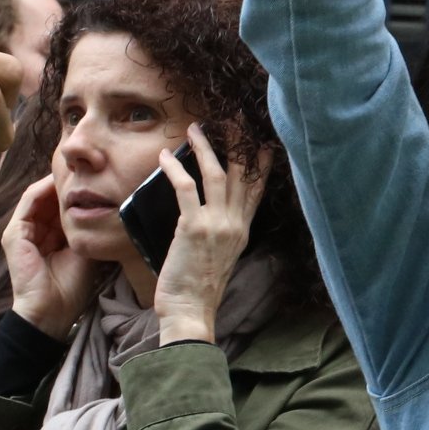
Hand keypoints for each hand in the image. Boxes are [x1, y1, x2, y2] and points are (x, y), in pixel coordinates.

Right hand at [0, 174, 97, 338]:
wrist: (51, 312)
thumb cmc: (71, 288)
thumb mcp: (85, 251)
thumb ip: (88, 229)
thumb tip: (106, 209)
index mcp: (50, 237)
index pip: (60, 207)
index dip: (75, 192)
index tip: (95, 178)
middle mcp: (34, 231)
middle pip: (49, 198)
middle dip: (66, 183)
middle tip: (85, 166)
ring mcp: (21, 232)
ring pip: (38, 196)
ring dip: (55, 183)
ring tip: (74, 170)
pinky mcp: (14, 234)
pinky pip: (28, 203)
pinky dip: (43, 190)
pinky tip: (59, 183)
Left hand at [150, 132, 270, 342]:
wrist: (190, 311)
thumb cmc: (198, 289)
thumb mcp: (219, 257)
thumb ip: (220, 233)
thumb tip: (206, 215)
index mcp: (242, 231)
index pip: (256, 190)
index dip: (261, 164)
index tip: (262, 142)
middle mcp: (235, 224)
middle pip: (242, 174)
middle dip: (239, 142)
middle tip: (233, 118)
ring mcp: (217, 225)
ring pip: (217, 174)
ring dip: (205, 148)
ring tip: (195, 128)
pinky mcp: (193, 227)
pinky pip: (186, 188)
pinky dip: (176, 169)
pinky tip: (166, 157)